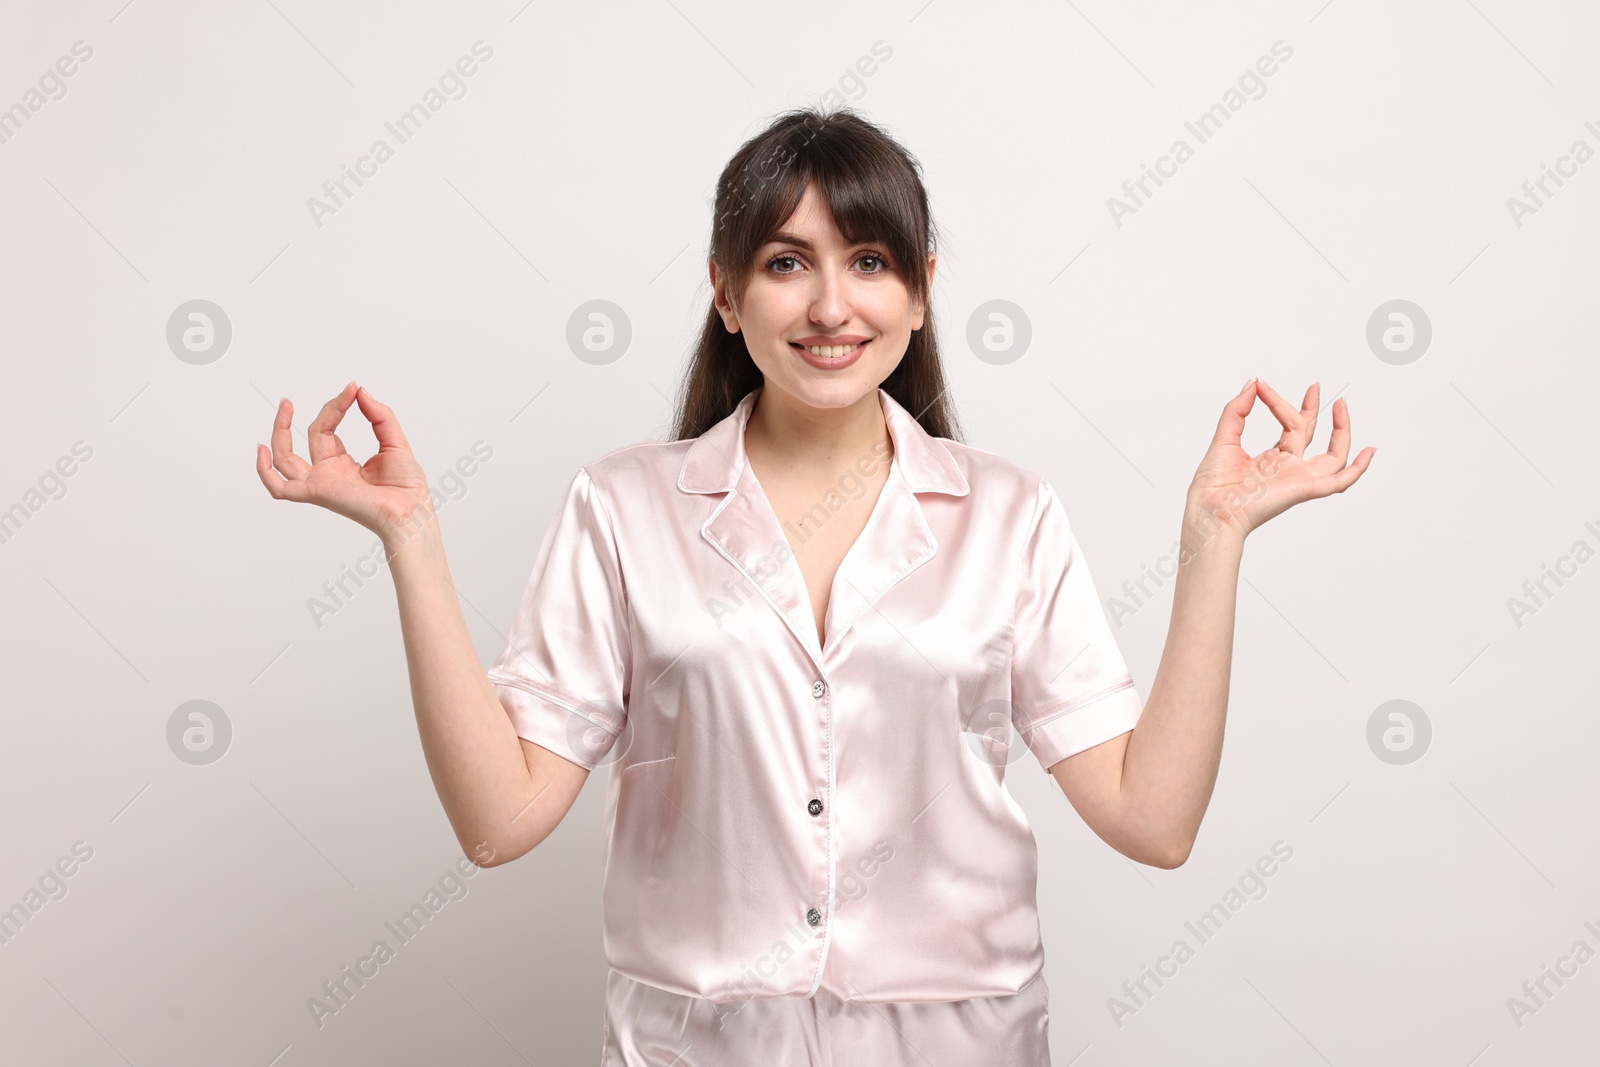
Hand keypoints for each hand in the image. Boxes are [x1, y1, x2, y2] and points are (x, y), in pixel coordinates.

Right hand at [255, 382, 432, 541]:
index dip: (337, 406)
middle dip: (326, 411)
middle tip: (341, 394)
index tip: (353, 389)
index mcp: (343, 463)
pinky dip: (265, 472)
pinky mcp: (317, 493)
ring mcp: (321, 483)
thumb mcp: (395, 442)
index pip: (329, 429)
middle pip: (312, 436)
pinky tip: (262, 450)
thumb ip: (379, 416)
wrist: (412, 511)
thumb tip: (360, 391)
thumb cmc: (406, 488)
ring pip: (285, 459)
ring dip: (280, 431)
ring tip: (286, 406)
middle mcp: (329, 473)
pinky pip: (280, 488)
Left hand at [1186, 379, 1374, 539]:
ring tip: (1340, 406)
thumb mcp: (1224, 437)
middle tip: (1315, 388)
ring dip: (1341, 431)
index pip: (1286, 425)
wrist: (1211, 508)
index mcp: (1271, 459)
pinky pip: (1339, 482)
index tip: (1262, 384)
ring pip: (1333, 456)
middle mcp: (1287, 469)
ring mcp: (1298, 479)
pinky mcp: (1304, 489)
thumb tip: (1252, 385)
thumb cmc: (1213, 485)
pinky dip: (1357, 469)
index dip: (1278, 402)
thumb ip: (1237, 410)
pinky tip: (1368, 451)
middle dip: (1314, 410)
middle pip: (1310, 435)